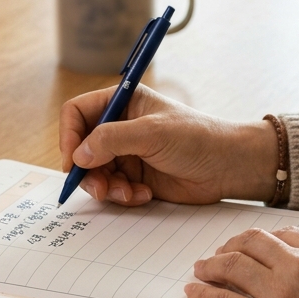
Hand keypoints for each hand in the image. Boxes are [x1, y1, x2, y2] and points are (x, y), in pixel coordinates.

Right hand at [59, 85, 277, 204]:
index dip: (69, 136)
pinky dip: (122, 195)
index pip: (78, 112)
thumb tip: (78, 155)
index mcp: (122, 102)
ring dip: (106, 187)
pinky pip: (112, 189)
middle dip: (87, 170)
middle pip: (81, 148)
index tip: (73, 161)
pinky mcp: (135, 176)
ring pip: (94, 172)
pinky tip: (144, 194)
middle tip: (99, 188)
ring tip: (127, 194)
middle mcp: (120, 126)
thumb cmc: (197, 138)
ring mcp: (127, 153)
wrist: (228, 167)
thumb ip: (112, 140)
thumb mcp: (152, 133)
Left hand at [185, 226, 298, 297]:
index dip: (263, 241)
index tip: (252, 247)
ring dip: (212, 265)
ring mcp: (281, 292)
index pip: (285, 234)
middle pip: (254, 242)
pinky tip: (194, 293)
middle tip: (220, 253)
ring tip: (201, 269)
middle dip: (233, 245)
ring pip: (233, 265)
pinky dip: (204, 295)